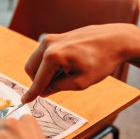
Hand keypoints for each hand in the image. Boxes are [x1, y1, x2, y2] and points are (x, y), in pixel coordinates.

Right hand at [21, 23, 139, 102]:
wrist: (115, 39)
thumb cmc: (101, 60)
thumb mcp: (81, 82)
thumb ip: (58, 87)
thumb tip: (43, 91)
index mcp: (53, 56)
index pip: (38, 80)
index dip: (32, 93)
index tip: (24, 101)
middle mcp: (47, 44)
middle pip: (30, 69)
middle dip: (38, 81)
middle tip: (54, 88)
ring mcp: (50, 38)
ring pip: (35, 61)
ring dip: (43, 72)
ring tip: (65, 74)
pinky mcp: (54, 36)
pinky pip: (43, 54)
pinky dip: (48, 64)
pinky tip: (65, 66)